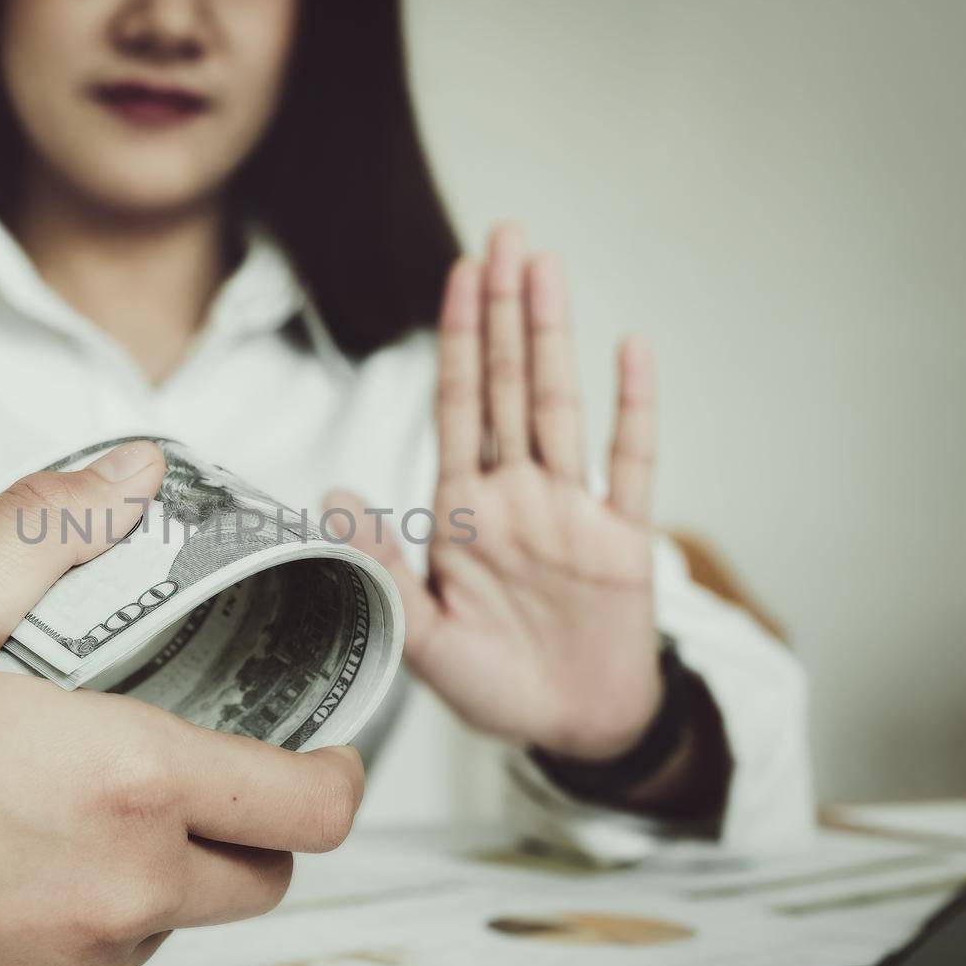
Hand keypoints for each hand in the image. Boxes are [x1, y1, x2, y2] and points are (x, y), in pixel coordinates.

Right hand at [0, 441, 363, 965]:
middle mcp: (112, 901)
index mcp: (122, 788)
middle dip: (245, 830)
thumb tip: (129, 473)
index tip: (318, 754)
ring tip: (52, 815)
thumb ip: (43, 533)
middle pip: (257, 882)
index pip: (313, 810)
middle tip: (184, 773)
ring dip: (144, 880)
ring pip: (161, 934)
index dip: (338, 777)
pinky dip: (57, 938)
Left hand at [330, 225, 659, 761]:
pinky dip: (634, 408)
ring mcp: (573, 511)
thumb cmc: (493, 686)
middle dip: (503, 312)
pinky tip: (631, 350)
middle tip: (505, 236)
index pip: (458, 407)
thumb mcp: (421, 636)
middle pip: (508, 385)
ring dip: (553, 337)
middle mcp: (518, 496)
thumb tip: (332, 495)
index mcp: (465, 513)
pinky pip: (631, 463)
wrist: (570, 729)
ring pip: (561, 406)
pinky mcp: (624, 539)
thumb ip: (383, 565)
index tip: (458, 276)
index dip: (457, 341)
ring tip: (547, 268)